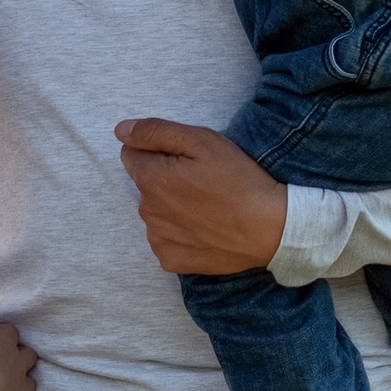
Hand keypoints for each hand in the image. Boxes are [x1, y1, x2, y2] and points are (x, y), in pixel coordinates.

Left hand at [114, 119, 287, 274]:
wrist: (270, 228)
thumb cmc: (238, 180)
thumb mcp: (201, 141)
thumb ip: (155, 132)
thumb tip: (121, 130)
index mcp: (150, 179)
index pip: (131, 155)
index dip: (158, 152)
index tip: (186, 158)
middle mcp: (147, 211)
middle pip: (145, 185)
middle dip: (165, 179)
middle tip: (202, 182)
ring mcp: (158, 239)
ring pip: (155, 213)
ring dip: (172, 207)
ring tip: (207, 206)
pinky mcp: (171, 260)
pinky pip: (166, 239)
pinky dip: (179, 233)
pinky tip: (204, 228)